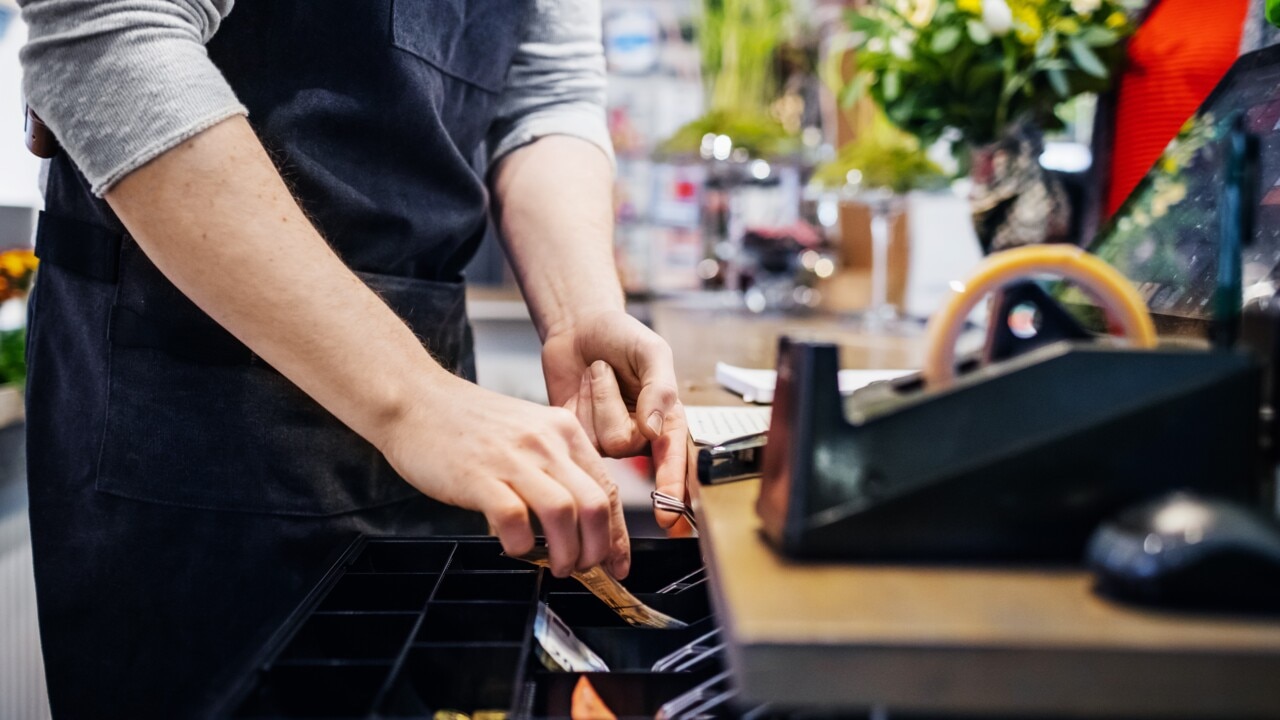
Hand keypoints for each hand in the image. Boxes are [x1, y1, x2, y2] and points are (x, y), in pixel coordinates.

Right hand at [378, 372, 628, 578]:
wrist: (415, 399)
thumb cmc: (466, 423)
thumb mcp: (526, 432)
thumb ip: (552, 468)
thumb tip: (576, 521)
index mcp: (563, 430)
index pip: (607, 488)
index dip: (617, 534)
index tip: (618, 562)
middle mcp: (545, 442)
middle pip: (595, 504)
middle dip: (598, 549)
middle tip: (586, 569)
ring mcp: (513, 458)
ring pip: (564, 514)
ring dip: (567, 553)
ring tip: (558, 566)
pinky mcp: (479, 476)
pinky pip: (514, 520)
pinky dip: (520, 545)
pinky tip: (515, 546)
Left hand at [541, 310, 688, 528]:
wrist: (579, 326)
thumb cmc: (622, 336)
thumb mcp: (652, 351)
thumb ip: (661, 388)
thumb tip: (654, 430)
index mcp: (668, 419)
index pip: (675, 461)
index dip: (672, 488)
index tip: (669, 516)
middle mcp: (641, 436)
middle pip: (626, 445)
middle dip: (613, 402)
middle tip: (610, 368)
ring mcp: (608, 440)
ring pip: (600, 439)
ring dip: (596, 396)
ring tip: (598, 373)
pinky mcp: (581, 438)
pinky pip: (578, 434)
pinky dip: (580, 401)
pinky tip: (585, 385)